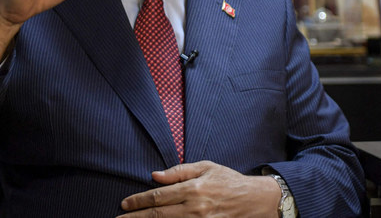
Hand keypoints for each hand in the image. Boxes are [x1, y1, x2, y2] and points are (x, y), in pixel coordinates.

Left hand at [118, 161, 279, 216]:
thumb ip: (179, 171)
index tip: (125, 204)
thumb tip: (155, 176)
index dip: (139, 201)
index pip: (159, 196)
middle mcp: (195, 209)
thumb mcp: (206, 167)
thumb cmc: (229, 181)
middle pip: (159, 215)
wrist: (255, 201)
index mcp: (194, 189)